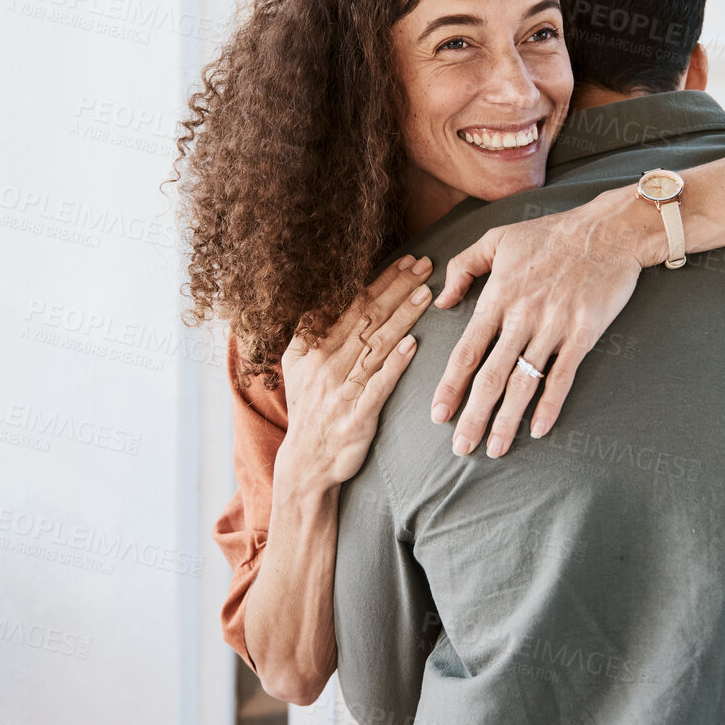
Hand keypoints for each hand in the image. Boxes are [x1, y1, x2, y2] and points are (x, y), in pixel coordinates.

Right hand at [278, 255, 434, 487]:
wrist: (307, 464)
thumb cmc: (311, 411)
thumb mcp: (297, 367)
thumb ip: (311, 332)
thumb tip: (327, 298)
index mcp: (312, 349)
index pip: (352, 305)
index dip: (380, 282)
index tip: (406, 261)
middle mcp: (325, 365)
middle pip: (367, 318)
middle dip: (398, 288)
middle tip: (425, 265)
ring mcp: (342, 390)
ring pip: (376, 346)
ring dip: (403, 317)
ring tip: (427, 294)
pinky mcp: (357, 416)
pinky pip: (378, 385)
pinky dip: (395, 364)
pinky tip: (412, 344)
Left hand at [430, 187, 654, 457]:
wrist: (609, 230)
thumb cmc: (551, 234)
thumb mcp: (498, 238)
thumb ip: (463, 266)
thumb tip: (441, 301)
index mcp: (498, 296)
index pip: (467, 350)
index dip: (451, 385)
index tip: (438, 415)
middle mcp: (522, 316)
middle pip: (491, 375)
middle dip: (473, 415)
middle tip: (460, 447)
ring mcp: (554, 325)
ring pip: (524, 381)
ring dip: (507, 419)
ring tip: (495, 448)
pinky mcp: (584, 332)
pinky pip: (563, 375)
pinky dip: (550, 404)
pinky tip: (539, 429)